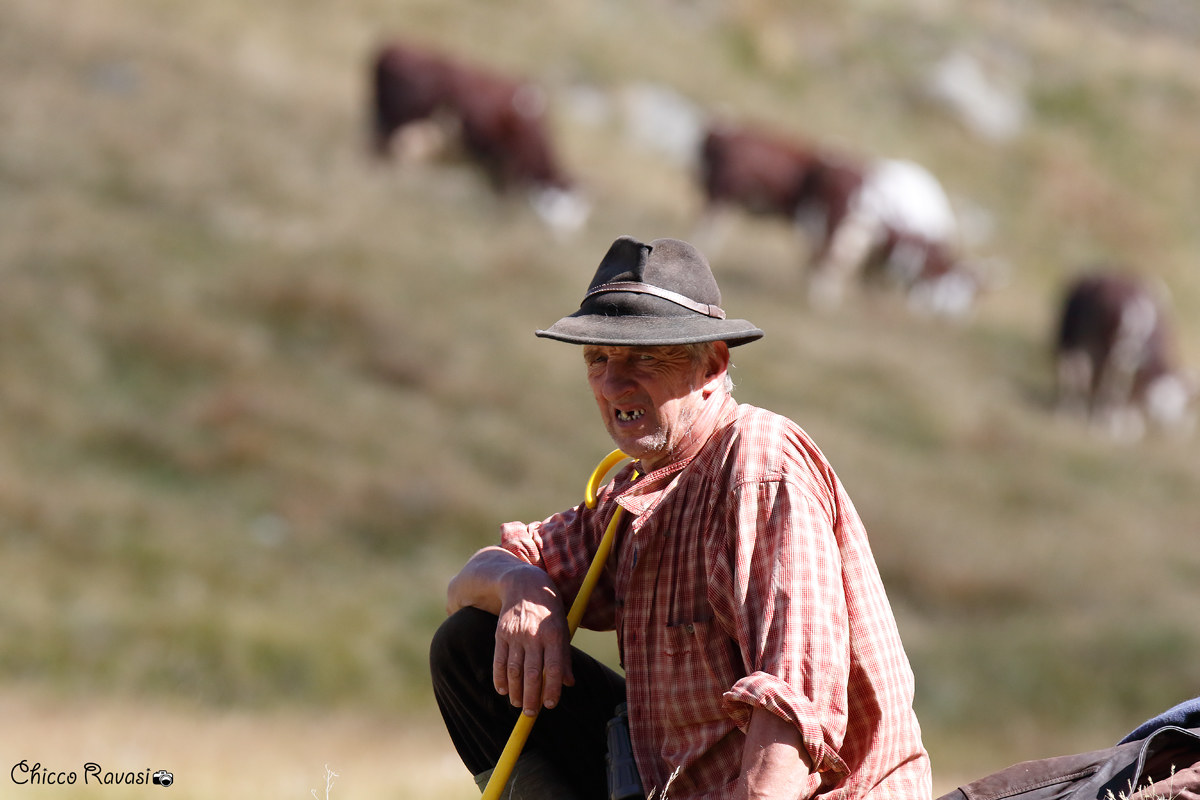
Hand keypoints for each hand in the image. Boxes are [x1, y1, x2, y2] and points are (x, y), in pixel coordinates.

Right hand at [492, 581, 574, 715]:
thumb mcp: (563, 629)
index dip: (552, 689)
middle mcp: (533, 635)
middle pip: (531, 673)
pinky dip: (499, 678)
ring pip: (514, 670)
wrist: (524, 585)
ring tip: (517, 704)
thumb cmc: (549, 611)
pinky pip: (499, 661)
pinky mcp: (500, 634)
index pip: (553, 668)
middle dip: (531, 697)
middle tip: (530, 713)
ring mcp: (515, 635)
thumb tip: (569, 683)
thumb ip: (564, 657)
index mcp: (553, 635)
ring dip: (515, 691)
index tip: (550, 705)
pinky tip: (503, 689)